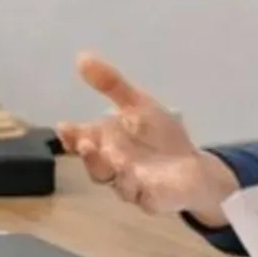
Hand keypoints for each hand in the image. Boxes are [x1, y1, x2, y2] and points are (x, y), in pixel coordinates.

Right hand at [54, 53, 239, 226]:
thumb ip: (111, 85)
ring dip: (113, 169)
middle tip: (86, 143)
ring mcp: (131, 185)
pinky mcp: (152, 199)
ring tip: (116, 156)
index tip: (64, 126)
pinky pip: (143, 197)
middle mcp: (113, 166)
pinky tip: (140, 175)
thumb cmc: (160, 136)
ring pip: (116, 182)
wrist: (193, 166)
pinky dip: (139, 187)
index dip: (71, 136)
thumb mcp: (138, 104)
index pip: (80, 141)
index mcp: (106, 142)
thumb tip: (81, 57)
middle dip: (89, 155)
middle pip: (94, 165)